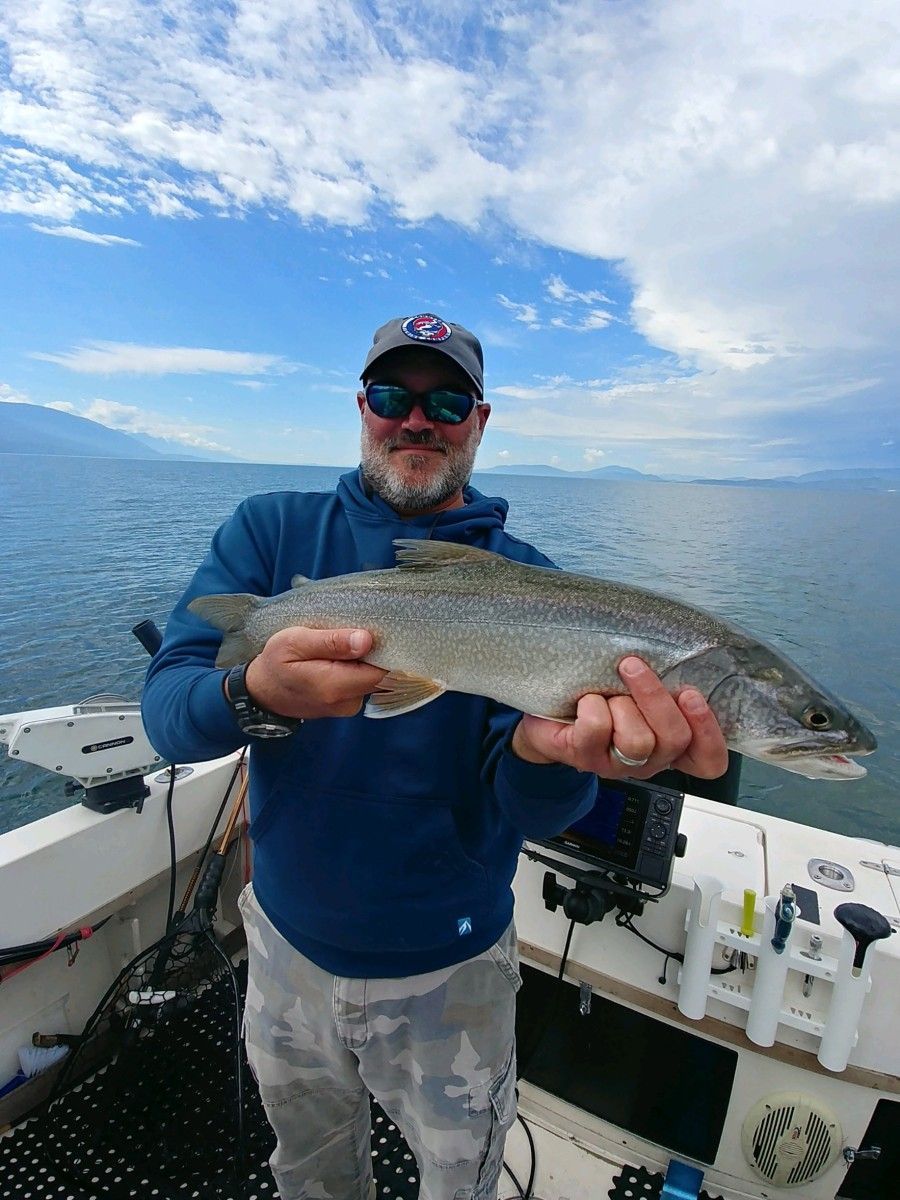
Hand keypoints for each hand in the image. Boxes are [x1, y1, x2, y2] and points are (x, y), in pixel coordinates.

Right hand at [242, 627, 386, 719]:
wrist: (263, 691)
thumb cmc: (276, 662)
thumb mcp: (295, 641)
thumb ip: (331, 642)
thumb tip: (367, 640)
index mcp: (334, 686)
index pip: (383, 671)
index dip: (386, 650)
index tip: (377, 630)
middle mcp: (347, 703)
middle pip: (382, 675)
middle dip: (376, 653)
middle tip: (356, 632)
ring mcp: (348, 707)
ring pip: (374, 679)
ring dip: (365, 660)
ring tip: (344, 644)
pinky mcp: (348, 705)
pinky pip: (363, 683)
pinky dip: (358, 669)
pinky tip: (342, 658)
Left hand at [510, 656, 728, 779]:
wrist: (548, 715)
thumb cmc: (600, 696)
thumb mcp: (637, 689)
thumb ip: (664, 683)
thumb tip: (676, 655)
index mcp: (670, 744)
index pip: (709, 760)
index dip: (709, 733)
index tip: (691, 695)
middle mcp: (650, 759)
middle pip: (675, 739)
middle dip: (656, 698)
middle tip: (633, 667)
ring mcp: (618, 764)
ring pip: (639, 741)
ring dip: (623, 704)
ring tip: (608, 689)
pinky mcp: (586, 757)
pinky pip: (598, 730)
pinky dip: (592, 706)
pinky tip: (585, 701)